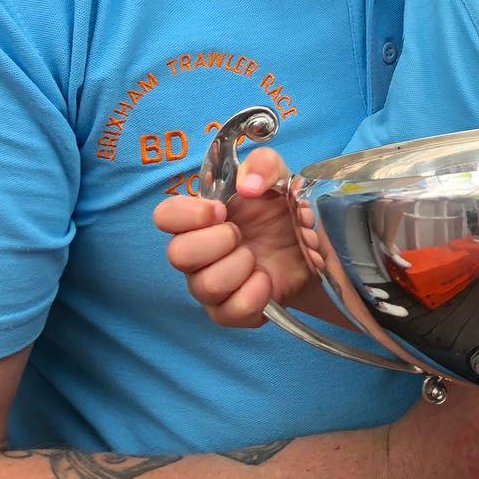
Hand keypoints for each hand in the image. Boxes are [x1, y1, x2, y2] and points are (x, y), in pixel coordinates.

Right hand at [152, 148, 322, 325]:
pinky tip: (266, 280)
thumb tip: (247, 184)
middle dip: (217, 241)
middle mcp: (198, 253)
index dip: (186, 214)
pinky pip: (228, 313)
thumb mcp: (280, 178)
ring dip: (238, 267)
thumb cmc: (286, 212)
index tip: (219, 211)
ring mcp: (211, 285)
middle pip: (177, 255)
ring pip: (203, 287)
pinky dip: (252, 295)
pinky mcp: (231, 311)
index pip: (164, 216)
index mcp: (201, 217)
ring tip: (257, 257)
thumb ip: (263, 165)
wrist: (314, 250)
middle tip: (241, 234)